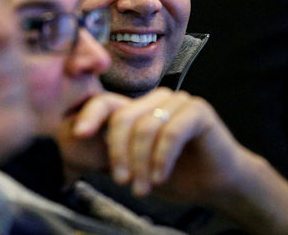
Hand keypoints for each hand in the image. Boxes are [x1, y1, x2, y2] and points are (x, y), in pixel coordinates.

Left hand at [63, 87, 242, 200]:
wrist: (217, 184)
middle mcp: (154, 99)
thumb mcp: (131, 165)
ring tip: (142, 187)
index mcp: (135, 107)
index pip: (104, 102)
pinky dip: (162, 158)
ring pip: (145, 127)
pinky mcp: (198, 111)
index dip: (89, 116)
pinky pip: (171, 132)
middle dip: (118, 153)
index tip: (77, 135)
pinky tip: (160, 177)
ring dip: (141, 162)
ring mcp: (177, 101)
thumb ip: (105, 154)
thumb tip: (70, 147)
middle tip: (122, 182)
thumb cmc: (173, 174)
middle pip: (122, 118)